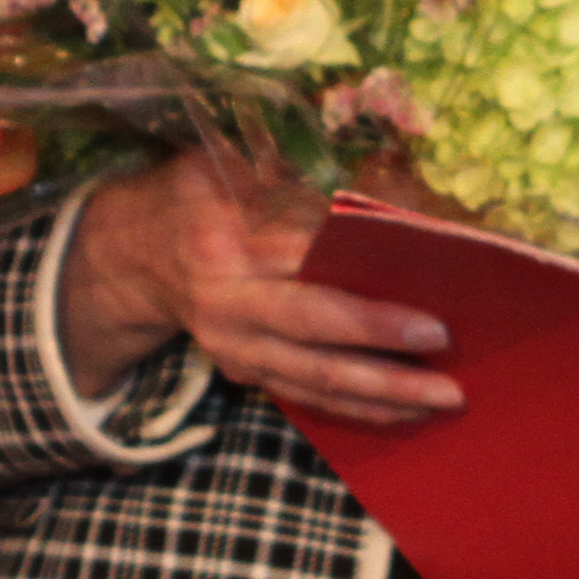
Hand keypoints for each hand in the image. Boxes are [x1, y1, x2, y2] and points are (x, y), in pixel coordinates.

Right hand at [58, 147, 460, 430]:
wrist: (134, 254)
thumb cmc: (199, 195)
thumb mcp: (230, 166)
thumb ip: (296, 181)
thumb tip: (390, 202)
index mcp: (226, 242)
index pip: (305, 262)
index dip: (360, 276)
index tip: (416, 281)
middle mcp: (228, 303)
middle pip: (314, 330)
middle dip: (382, 342)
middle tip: (444, 343)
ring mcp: (235, 347)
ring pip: (316, 377)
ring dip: (383, 393)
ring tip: (444, 398)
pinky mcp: (244, 372)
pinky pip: (308, 396)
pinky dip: (359, 408)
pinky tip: (408, 411)